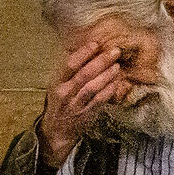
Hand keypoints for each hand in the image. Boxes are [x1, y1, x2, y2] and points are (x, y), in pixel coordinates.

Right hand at [37, 42, 122, 168]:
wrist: (57, 130)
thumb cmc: (59, 103)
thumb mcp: (57, 85)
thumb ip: (69, 71)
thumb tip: (86, 50)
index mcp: (56, 82)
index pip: (70, 65)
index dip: (83, 53)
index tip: (96, 44)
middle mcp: (65, 93)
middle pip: (85, 74)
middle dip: (101, 61)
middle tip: (115, 51)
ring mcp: (76, 104)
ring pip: (93, 87)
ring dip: (107, 74)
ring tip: (117, 65)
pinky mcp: (86, 114)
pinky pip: (100, 100)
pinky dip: (109, 90)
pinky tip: (116, 82)